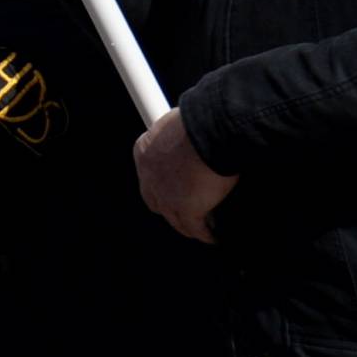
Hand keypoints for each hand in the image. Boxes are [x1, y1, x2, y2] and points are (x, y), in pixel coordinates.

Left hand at [134, 109, 238, 243]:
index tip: (174, 188)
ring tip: (200, 228)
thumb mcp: (177, 123)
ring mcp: (166, 196)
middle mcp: (149, 176)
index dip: (161, 184)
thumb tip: (189, 134)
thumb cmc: (198, 120)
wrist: (208, 130)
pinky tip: (213, 236)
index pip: (148, 175)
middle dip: (169, 207)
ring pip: (175, 219)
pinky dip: (205, 234)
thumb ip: (176, 136)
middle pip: (155, 201)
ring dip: (187, 225)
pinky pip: (195, 228)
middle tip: (185, 210)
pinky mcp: (186, 210)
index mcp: (144, 151)